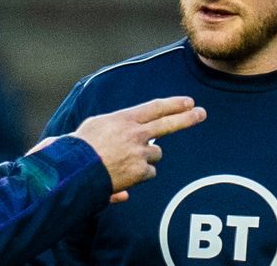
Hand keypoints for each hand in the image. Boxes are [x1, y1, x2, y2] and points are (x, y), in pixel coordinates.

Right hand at [70, 97, 204, 193]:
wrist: (75, 171)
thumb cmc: (77, 149)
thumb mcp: (91, 128)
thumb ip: (110, 130)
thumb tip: (122, 131)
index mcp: (123, 119)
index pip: (154, 107)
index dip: (173, 104)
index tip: (188, 101)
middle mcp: (135, 133)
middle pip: (168, 124)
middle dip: (187, 118)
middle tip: (201, 113)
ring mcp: (140, 153)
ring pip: (155, 154)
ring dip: (145, 157)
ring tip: (123, 160)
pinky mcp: (141, 172)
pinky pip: (149, 173)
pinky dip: (140, 175)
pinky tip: (123, 175)